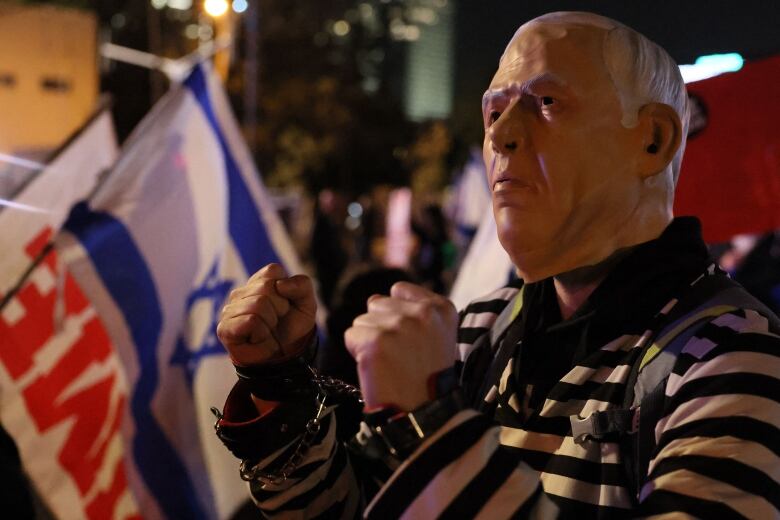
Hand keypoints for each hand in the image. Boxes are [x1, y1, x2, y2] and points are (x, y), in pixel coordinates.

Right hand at [217, 263, 315, 366]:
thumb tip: (280, 285)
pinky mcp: (225, 328)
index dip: (286, 291)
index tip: (286, 305)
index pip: (272, 271)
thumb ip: (302, 285)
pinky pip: (251, 322)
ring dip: (271, 323)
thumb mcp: (306, 304)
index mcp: (259, 282)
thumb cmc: (292, 327)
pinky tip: (258, 340)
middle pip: (266, 288)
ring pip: (259, 304)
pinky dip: (263, 334)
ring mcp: (230, 310)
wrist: (286, 357)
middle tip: (276, 322)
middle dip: (280, 308)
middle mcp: (241, 293)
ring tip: (267, 332)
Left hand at [344, 282, 457, 411]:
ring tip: (388, 363)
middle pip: (377, 303)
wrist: (425, 413)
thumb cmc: (427, 376)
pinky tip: (377, 368)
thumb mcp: (436, 336)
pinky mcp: (375, 341)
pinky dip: (358, 354)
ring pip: (362, 320)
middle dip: (381, 327)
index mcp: (440, 308)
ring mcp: (398, 326)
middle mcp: (421, 313)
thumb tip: (373, 298)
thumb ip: (413, 311)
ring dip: (369, 341)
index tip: (409, 340)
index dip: (397, 316)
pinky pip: (351, 336)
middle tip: (397, 355)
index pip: (399, 290)